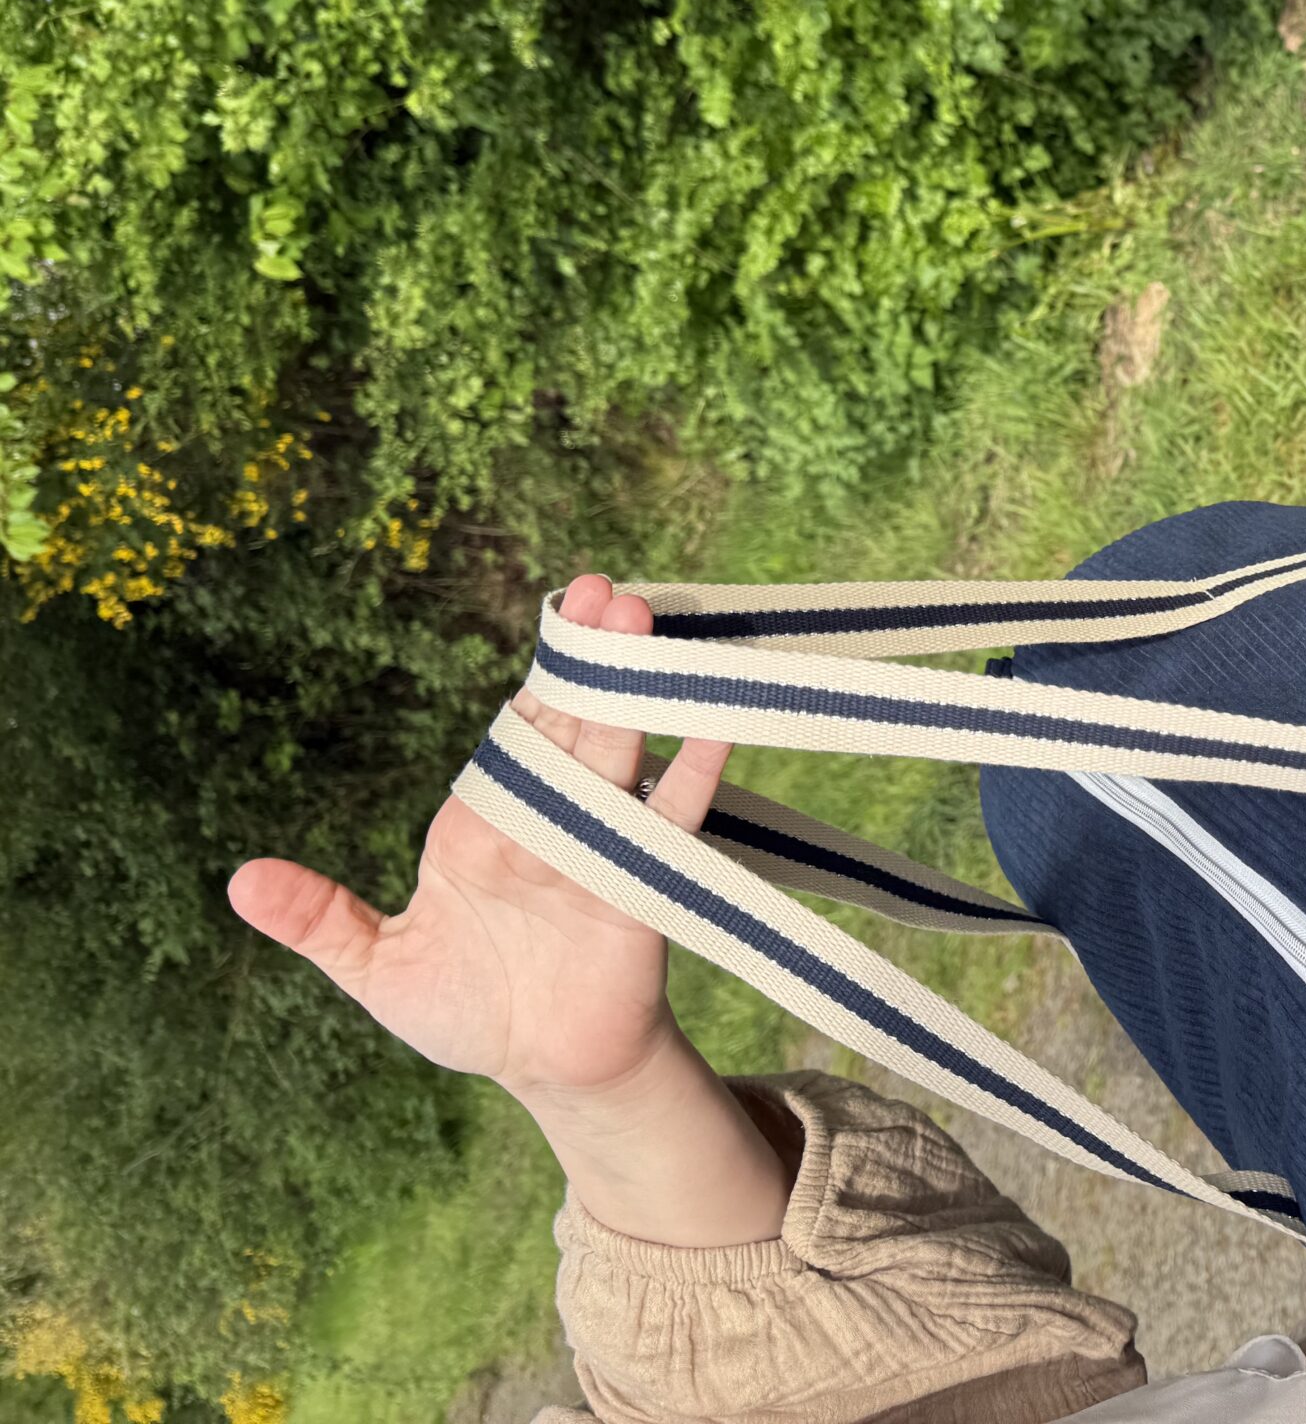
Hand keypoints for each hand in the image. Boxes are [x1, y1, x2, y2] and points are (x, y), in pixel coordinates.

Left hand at [229, 574, 732, 1098]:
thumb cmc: (468, 1012)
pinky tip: (712, 725)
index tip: (565, 611)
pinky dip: (690, 774)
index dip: (538, 678)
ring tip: (646, 629)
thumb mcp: (380, 968)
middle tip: (611, 593)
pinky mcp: (644, 885)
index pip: (510, 737)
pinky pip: (670, 821)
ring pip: (615, 754)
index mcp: (483, 825)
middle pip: (569, 726)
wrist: (552, 1070)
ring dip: (633, 693)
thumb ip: (321, 919)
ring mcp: (599, 848)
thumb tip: (237, 879)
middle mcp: (546, 822)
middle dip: (590, 660)